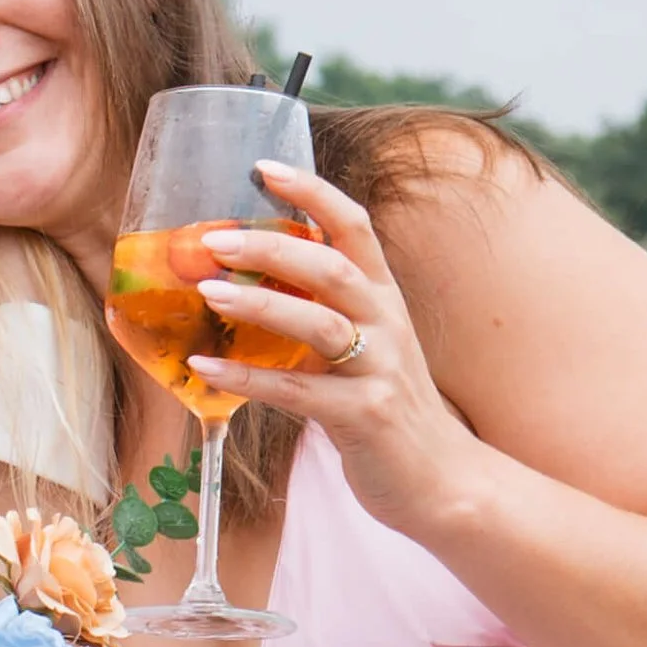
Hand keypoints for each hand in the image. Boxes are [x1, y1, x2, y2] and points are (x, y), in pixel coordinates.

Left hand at [190, 162, 482, 536]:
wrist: (440, 480)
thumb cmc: (383, 406)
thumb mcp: (362, 346)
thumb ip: (318, 311)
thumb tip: (241, 281)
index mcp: (383, 297)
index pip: (353, 226)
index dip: (312, 192)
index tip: (263, 167)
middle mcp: (387, 324)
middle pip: (332, 268)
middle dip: (273, 246)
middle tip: (214, 239)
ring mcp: (380, 370)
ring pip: (320, 324)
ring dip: (260, 304)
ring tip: (208, 293)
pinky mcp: (365, 416)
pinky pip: (298, 391)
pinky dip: (248, 378)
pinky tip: (205, 368)